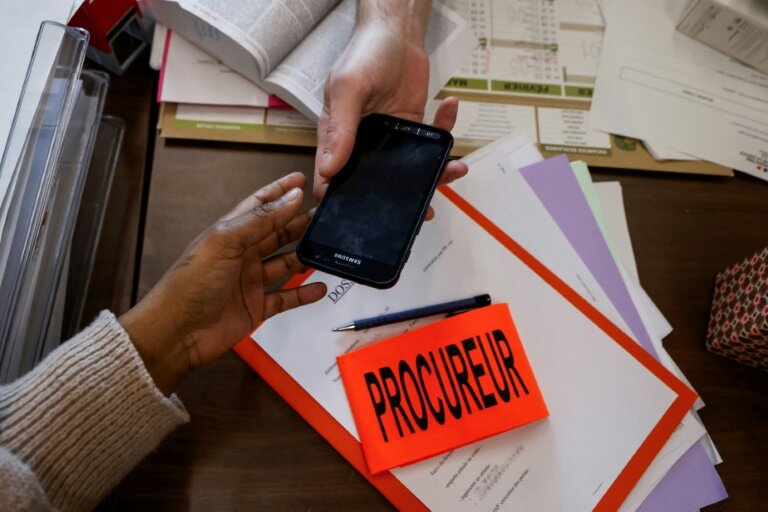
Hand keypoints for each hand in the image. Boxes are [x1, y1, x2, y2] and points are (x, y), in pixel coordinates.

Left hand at [119, 173, 326, 394]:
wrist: (177, 331)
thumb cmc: (193, 282)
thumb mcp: (226, 242)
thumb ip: (261, 220)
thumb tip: (293, 197)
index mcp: (231, 233)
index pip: (260, 205)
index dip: (280, 191)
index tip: (303, 180)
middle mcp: (243, 254)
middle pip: (278, 234)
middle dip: (300, 223)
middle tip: (327, 215)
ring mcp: (251, 282)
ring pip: (286, 264)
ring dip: (306, 256)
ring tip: (330, 248)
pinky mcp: (257, 308)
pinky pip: (286, 298)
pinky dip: (304, 293)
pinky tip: (321, 287)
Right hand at [314, 22, 467, 214]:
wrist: (396, 32)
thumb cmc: (364, 54)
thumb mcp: (348, 88)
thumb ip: (340, 128)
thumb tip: (328, 169)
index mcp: (338, 139)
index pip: (334, 179)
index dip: (345, 203)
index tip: (366, 220)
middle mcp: (363, 145)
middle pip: (378, 184)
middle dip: (401, 200)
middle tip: (423, 210)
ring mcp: (390, 140)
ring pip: (410, 170)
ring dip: (435, 174)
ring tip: (455, 169)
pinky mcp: (413, 129)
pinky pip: (430, 142)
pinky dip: (445, 131)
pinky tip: (450, 110)